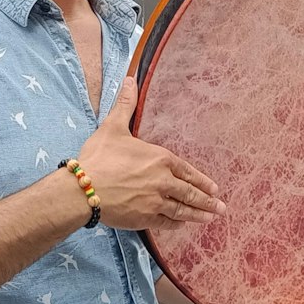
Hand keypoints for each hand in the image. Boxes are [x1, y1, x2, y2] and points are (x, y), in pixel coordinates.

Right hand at [75, 76, 223, 230]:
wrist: (83, 189)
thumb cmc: (99, 157)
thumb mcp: (113, 127)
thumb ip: (126, 105)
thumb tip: (130, 79)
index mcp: (161, 159)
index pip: (187, 171)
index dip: (202, 181)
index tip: (214, 188)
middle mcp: (163, 182)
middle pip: (190, 193)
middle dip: (207, 201)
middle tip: (220, 208)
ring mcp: (156, 202)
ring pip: (182, 210)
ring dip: (198, 215)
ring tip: (210, 218)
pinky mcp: (144, 219)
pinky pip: (166, 223)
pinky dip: (176, 224)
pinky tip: (182, 224)